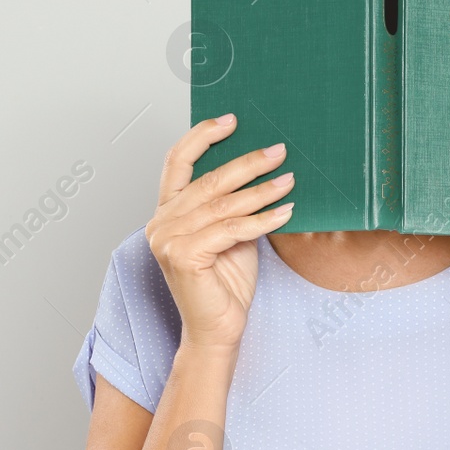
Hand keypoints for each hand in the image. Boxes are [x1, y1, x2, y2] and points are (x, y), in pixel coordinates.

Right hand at [147, 113, 295, 350]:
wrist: (219, 329)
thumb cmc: (225, 284)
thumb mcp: (233, 234)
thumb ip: (235, 205)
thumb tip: (265, 169)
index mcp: (167, 212)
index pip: (177, 162)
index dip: (203, 136)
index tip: (232, 120)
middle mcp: (161, 222)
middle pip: (209, 181)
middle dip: (248, 163)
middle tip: (278, 151)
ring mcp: (168, 239)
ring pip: (223, 205)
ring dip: (262, 190)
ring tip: (289, 180)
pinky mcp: (182, 256)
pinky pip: (230, 230)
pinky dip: (261, 220)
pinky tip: (285, 212)